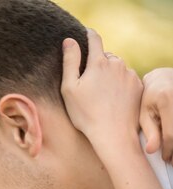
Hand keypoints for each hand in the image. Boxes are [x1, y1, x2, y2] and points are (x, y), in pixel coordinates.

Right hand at [61, 29, 142, 154]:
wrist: (113, 134)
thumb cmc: (86, 114)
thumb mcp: (69, 89)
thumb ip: (69, 62)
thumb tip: (70, 41)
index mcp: (98, 62)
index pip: (94, 39)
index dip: (88, 35)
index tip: (86, 35)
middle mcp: (116, 64)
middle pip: (106, 56)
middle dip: (99, 63)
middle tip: (91, 82)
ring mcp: (129, 75)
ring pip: (118, 68)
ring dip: (110, 75)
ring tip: (103, 94)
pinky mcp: (138, 86)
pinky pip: (127, 79)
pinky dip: (121, 85)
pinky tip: (114, 100)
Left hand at [140, 68, 172, 163]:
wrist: (164, 79)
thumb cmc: (150, 98)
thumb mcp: (145, 113)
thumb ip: (150, 132)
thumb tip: (151, 151)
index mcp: (166, 100)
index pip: (170, 134)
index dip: (168, 150)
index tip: (166, 158)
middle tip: (171, 160)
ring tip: (172, 152)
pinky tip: (172, 142)